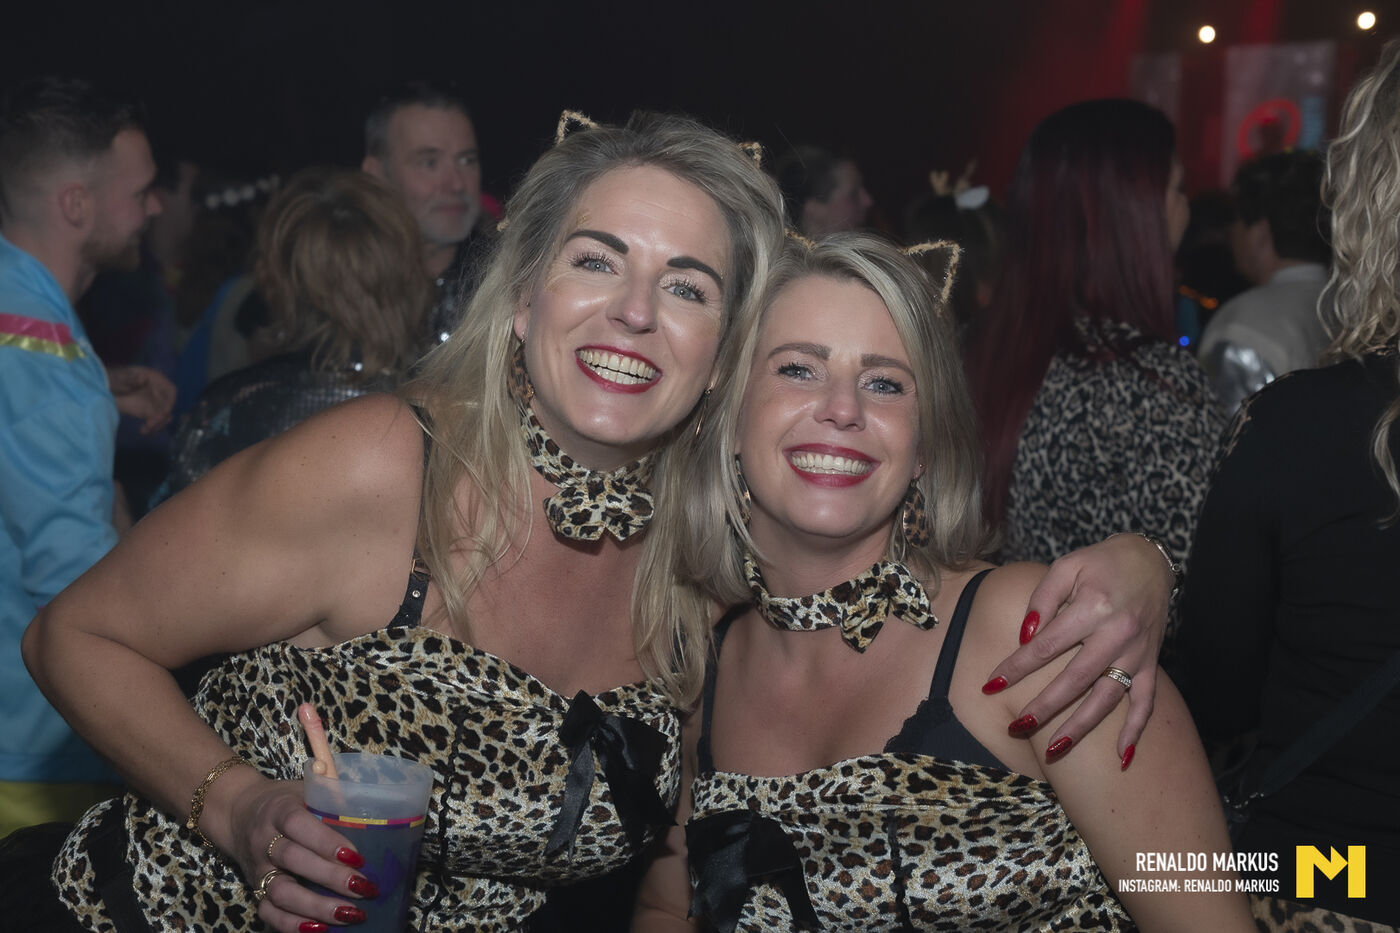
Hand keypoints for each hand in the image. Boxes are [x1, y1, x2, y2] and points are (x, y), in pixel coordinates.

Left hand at [106, 365, 175, 434]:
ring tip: (146, 430)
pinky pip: (155, 421)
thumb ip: (129, 378)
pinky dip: (152, 428)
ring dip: (158, 425)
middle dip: (163, 417)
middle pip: (168, 406)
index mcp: (155, 380)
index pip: (171, 390)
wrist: (103, 389)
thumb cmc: (112, 379)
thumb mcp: (119, 377)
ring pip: (164, 416)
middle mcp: (158, 392)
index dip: (170, 401)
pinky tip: (143, 431)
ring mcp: (154, 403)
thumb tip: (142, 379)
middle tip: (151, 424)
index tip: (165, 412)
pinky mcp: (148, 412)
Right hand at [220, 775, 379, 932]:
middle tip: (364, 888)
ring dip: (316, 906)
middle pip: (293, 860)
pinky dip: (292, 924)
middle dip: (330, 877)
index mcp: (279, 810)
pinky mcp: (255, 890)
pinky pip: (268, 913)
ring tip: (349, 914)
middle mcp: (264, 840)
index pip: (299, 824)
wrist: (240, 814)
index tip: (357, 857)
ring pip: (281, 892)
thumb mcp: (307, 790)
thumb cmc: (287, 802)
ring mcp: (258, 868)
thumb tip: (375, 810)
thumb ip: (333, 798)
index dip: (327, 842)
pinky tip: (321, 928)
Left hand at [982, 534, 1170, 761]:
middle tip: (1016, 725)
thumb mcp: (1065, 566)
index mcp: (1093, 607)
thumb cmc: (1100, 562)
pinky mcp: (1153, 661)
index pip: (1047, 646)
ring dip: (1080, 727)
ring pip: (1107, 698)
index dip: (1017, 667)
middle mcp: (1118, 634)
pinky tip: (1122, 758)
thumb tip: (1024, 637)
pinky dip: (1136, 730)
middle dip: (1044, 706)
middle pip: (1075, 679)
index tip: (991, 684)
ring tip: (1052, 749)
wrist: (1150, 560)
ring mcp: (1138, 652)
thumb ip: (1042, 598)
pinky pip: (1147, 702)